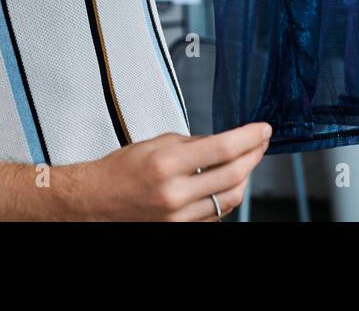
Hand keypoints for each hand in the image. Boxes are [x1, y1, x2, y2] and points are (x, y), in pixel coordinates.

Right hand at [67, 121, 271, 220]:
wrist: (96, 201)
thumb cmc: (121, 170)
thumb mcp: (157, 143)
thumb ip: (193, 143)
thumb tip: (224, 142)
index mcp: (167, 164)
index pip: (223, 149)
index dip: (250, 137)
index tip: (263, 129)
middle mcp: (175, 193)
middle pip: (234, 175)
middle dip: (255, 155)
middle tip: (262, 142)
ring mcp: (179, 216)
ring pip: (231, 198)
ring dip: (246, 177)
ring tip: (248, 161)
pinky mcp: (180, 229)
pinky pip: (217, 214)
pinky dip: (227, 196)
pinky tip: (228, 182)